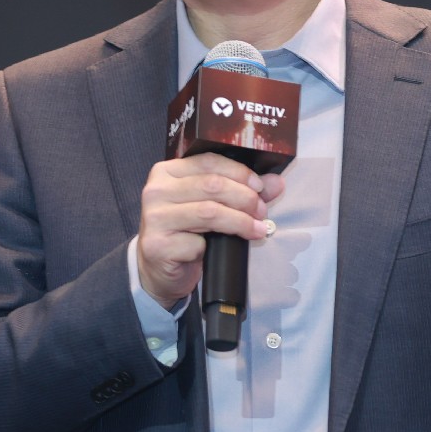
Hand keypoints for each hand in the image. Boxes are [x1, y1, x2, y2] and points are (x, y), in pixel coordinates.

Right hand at [137, 152, 284, 308]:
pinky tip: (225, 249)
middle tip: (261, 212)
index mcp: (166, 172)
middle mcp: (156, 190)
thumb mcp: (212, 206)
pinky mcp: (158, 244)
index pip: (207, 161)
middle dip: (244, 198)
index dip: (239, 172)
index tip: (260, 187)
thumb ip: (241, 191)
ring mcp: (155, 218)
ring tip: (257, 229)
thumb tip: (276, 183)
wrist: (161, 270)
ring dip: (240, 221)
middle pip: (211, 185)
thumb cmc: (187, 234)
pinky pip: (198, 242)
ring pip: (209, 212)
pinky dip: (218, 245)